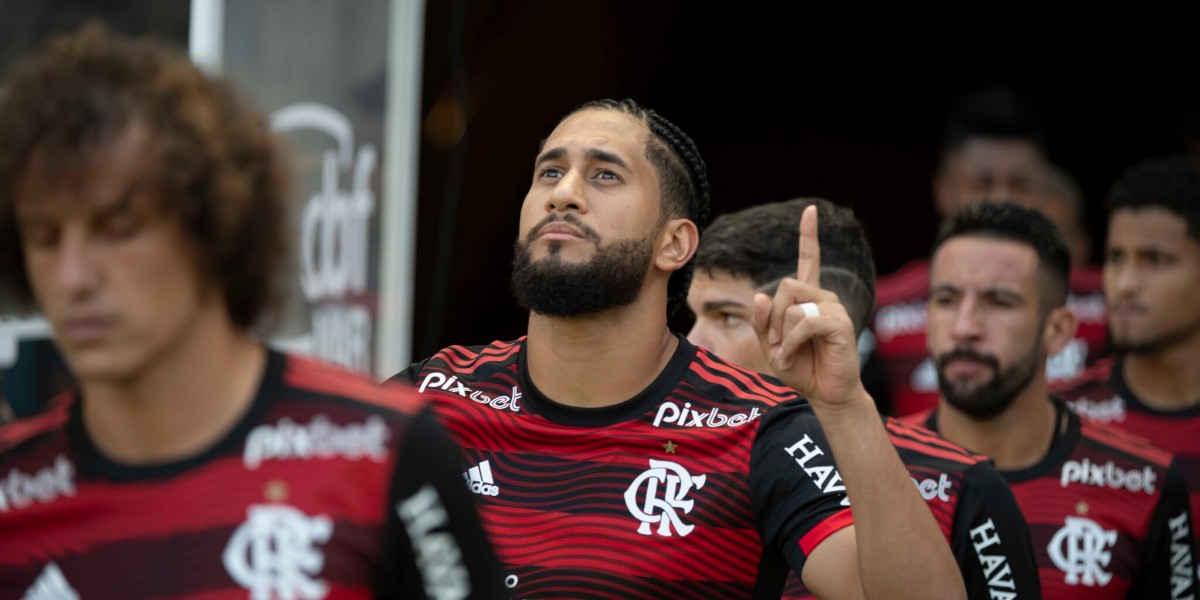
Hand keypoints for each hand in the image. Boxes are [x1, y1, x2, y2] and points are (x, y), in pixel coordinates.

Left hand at [752, 205, 865, 409]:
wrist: (825, 394)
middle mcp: (823, 297)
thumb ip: (763, 322)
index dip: (808, 235)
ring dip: (781, 333)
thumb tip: (761, 296)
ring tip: (786, 354)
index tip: (810, 210)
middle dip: (772, 317)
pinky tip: (792, 356)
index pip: (809, 259)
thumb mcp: (771, 345)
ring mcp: (833, 308)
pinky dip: (791, 342)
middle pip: (786, 286)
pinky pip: (805, 321)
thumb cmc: (801, 368)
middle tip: (775, 343)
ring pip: (793, 306)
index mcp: (807, 298)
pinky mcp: (839, 323)